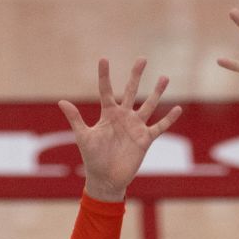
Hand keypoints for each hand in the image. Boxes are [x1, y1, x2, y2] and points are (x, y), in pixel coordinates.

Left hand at [58, 57, 183, 202]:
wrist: (106, 179)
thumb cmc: (92, 158)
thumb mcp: (83, 137)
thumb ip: (75, 119)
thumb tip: (61, 101)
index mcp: (108, 114)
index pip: (106, 90)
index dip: (104, 75)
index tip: (104, 58)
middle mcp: (123, 117)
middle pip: (131, 91)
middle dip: (136, 75)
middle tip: (142, 58)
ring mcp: (135, 127)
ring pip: (149, 105)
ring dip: (157, 92)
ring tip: (165, 77)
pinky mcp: (145, 139)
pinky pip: (159, 127)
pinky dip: (169, 119)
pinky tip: (178, 108)